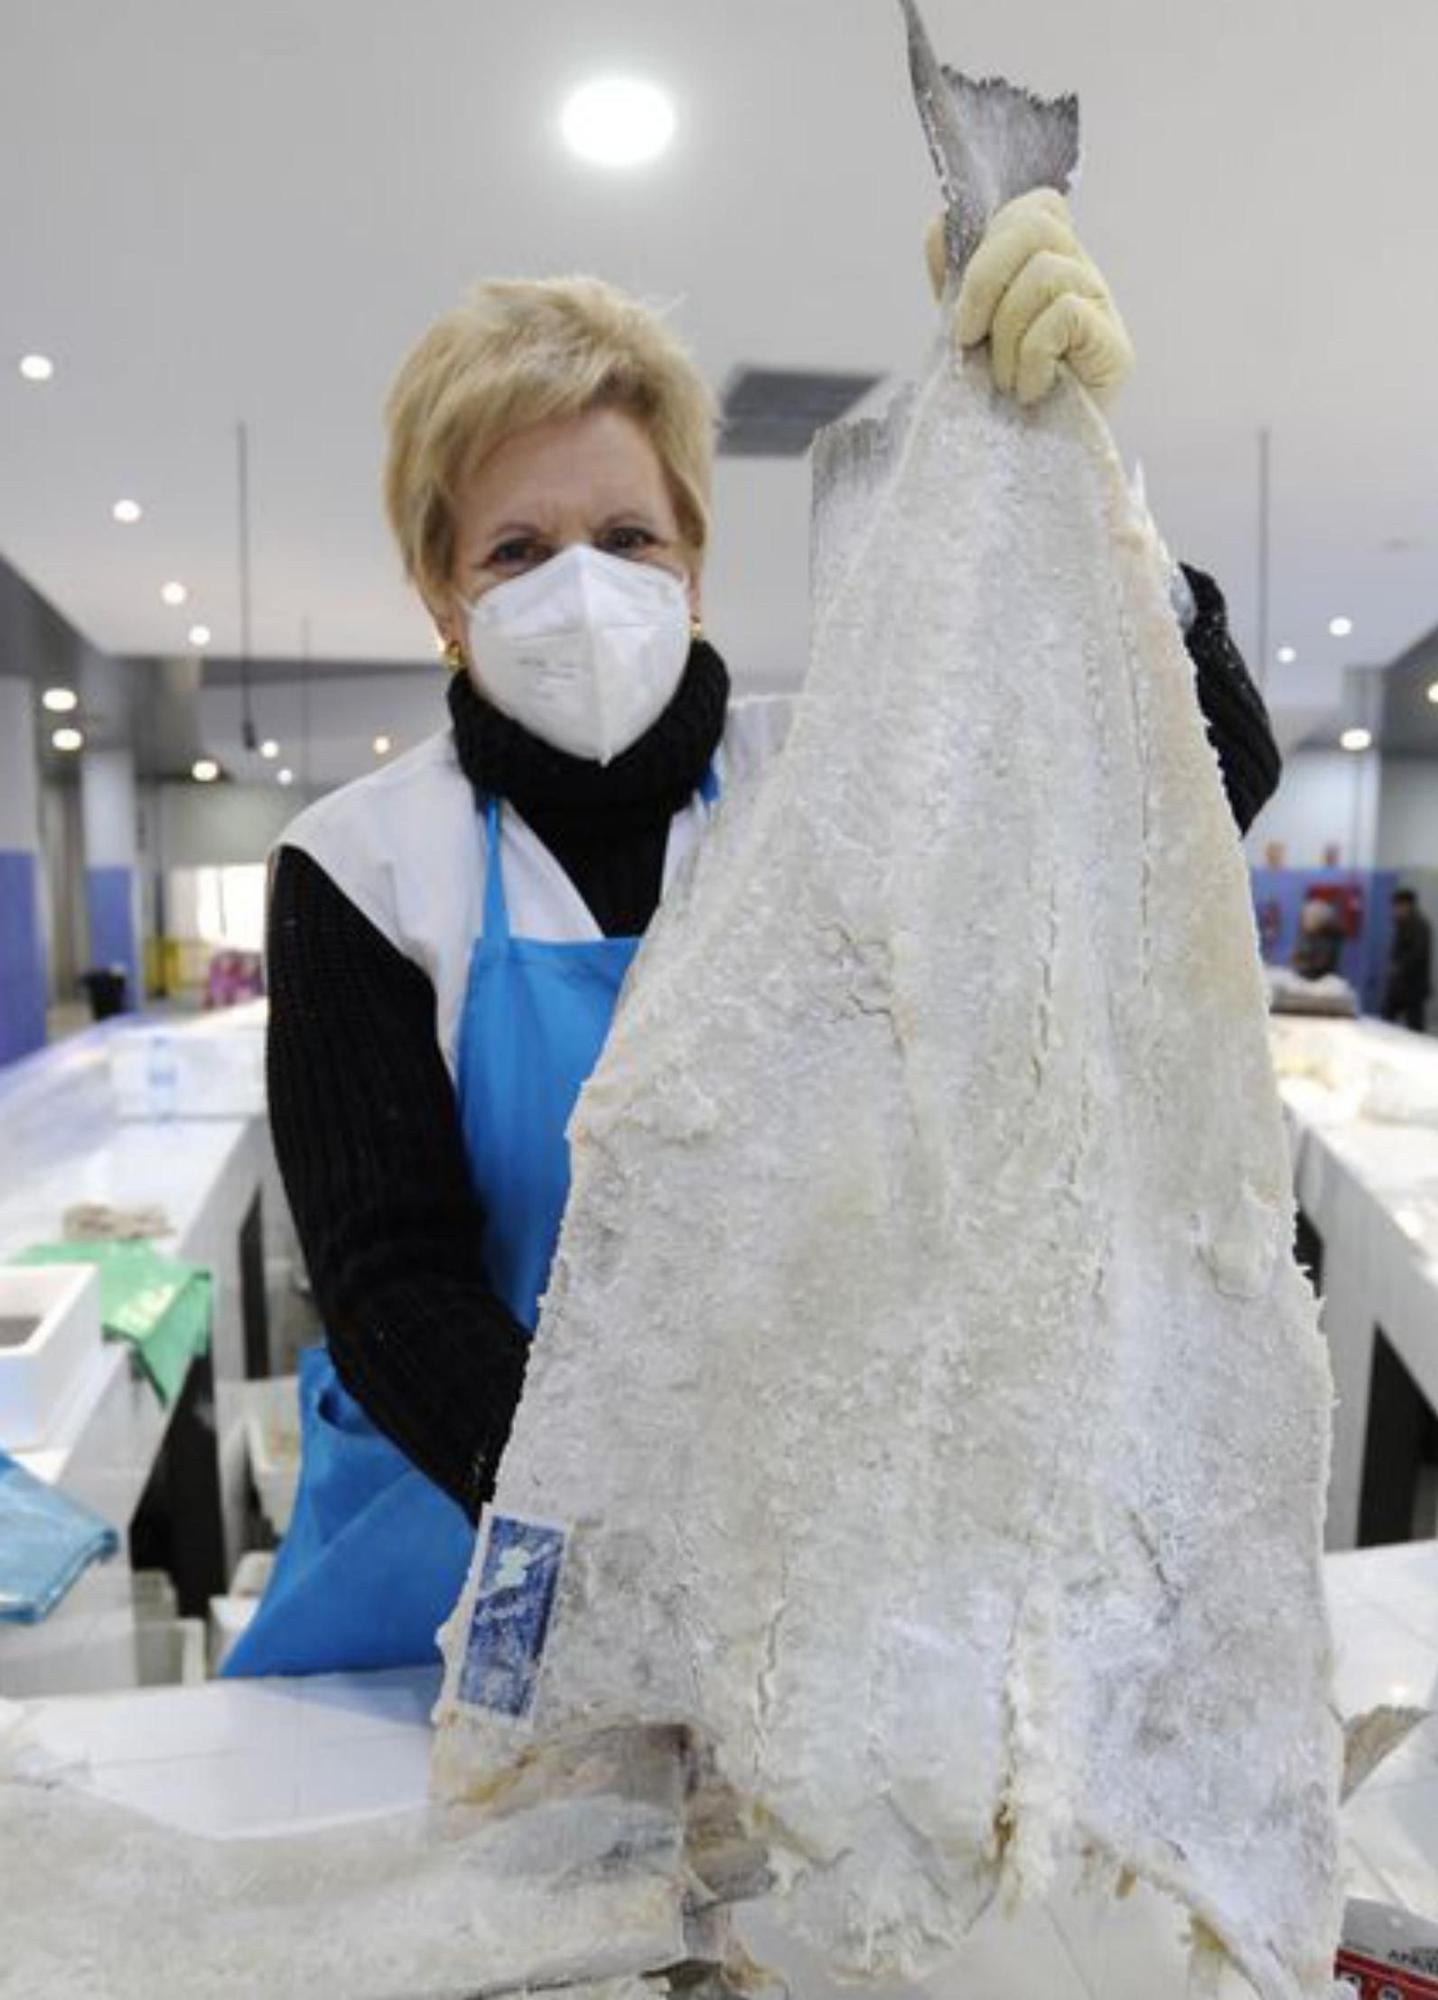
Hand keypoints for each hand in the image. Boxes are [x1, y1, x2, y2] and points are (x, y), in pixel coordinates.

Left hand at [925, 190, 1133, 405]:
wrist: (1029, 470)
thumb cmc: (1000, 402)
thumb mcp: (968, 333)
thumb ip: (955, 279)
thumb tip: (940, 224)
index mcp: (1050, 264)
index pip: (1035, 206)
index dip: (991, 239)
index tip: (964, 301)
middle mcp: (1082, 276)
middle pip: (1037, 225)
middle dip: (984, 280)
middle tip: (967, 339)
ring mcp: (1103, 308)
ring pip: (1044, 272)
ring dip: (1006, 334)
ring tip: (1004, 381)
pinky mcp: (1115, 347)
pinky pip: (1063, 314)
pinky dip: (1031, 356)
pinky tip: (1030, 390)